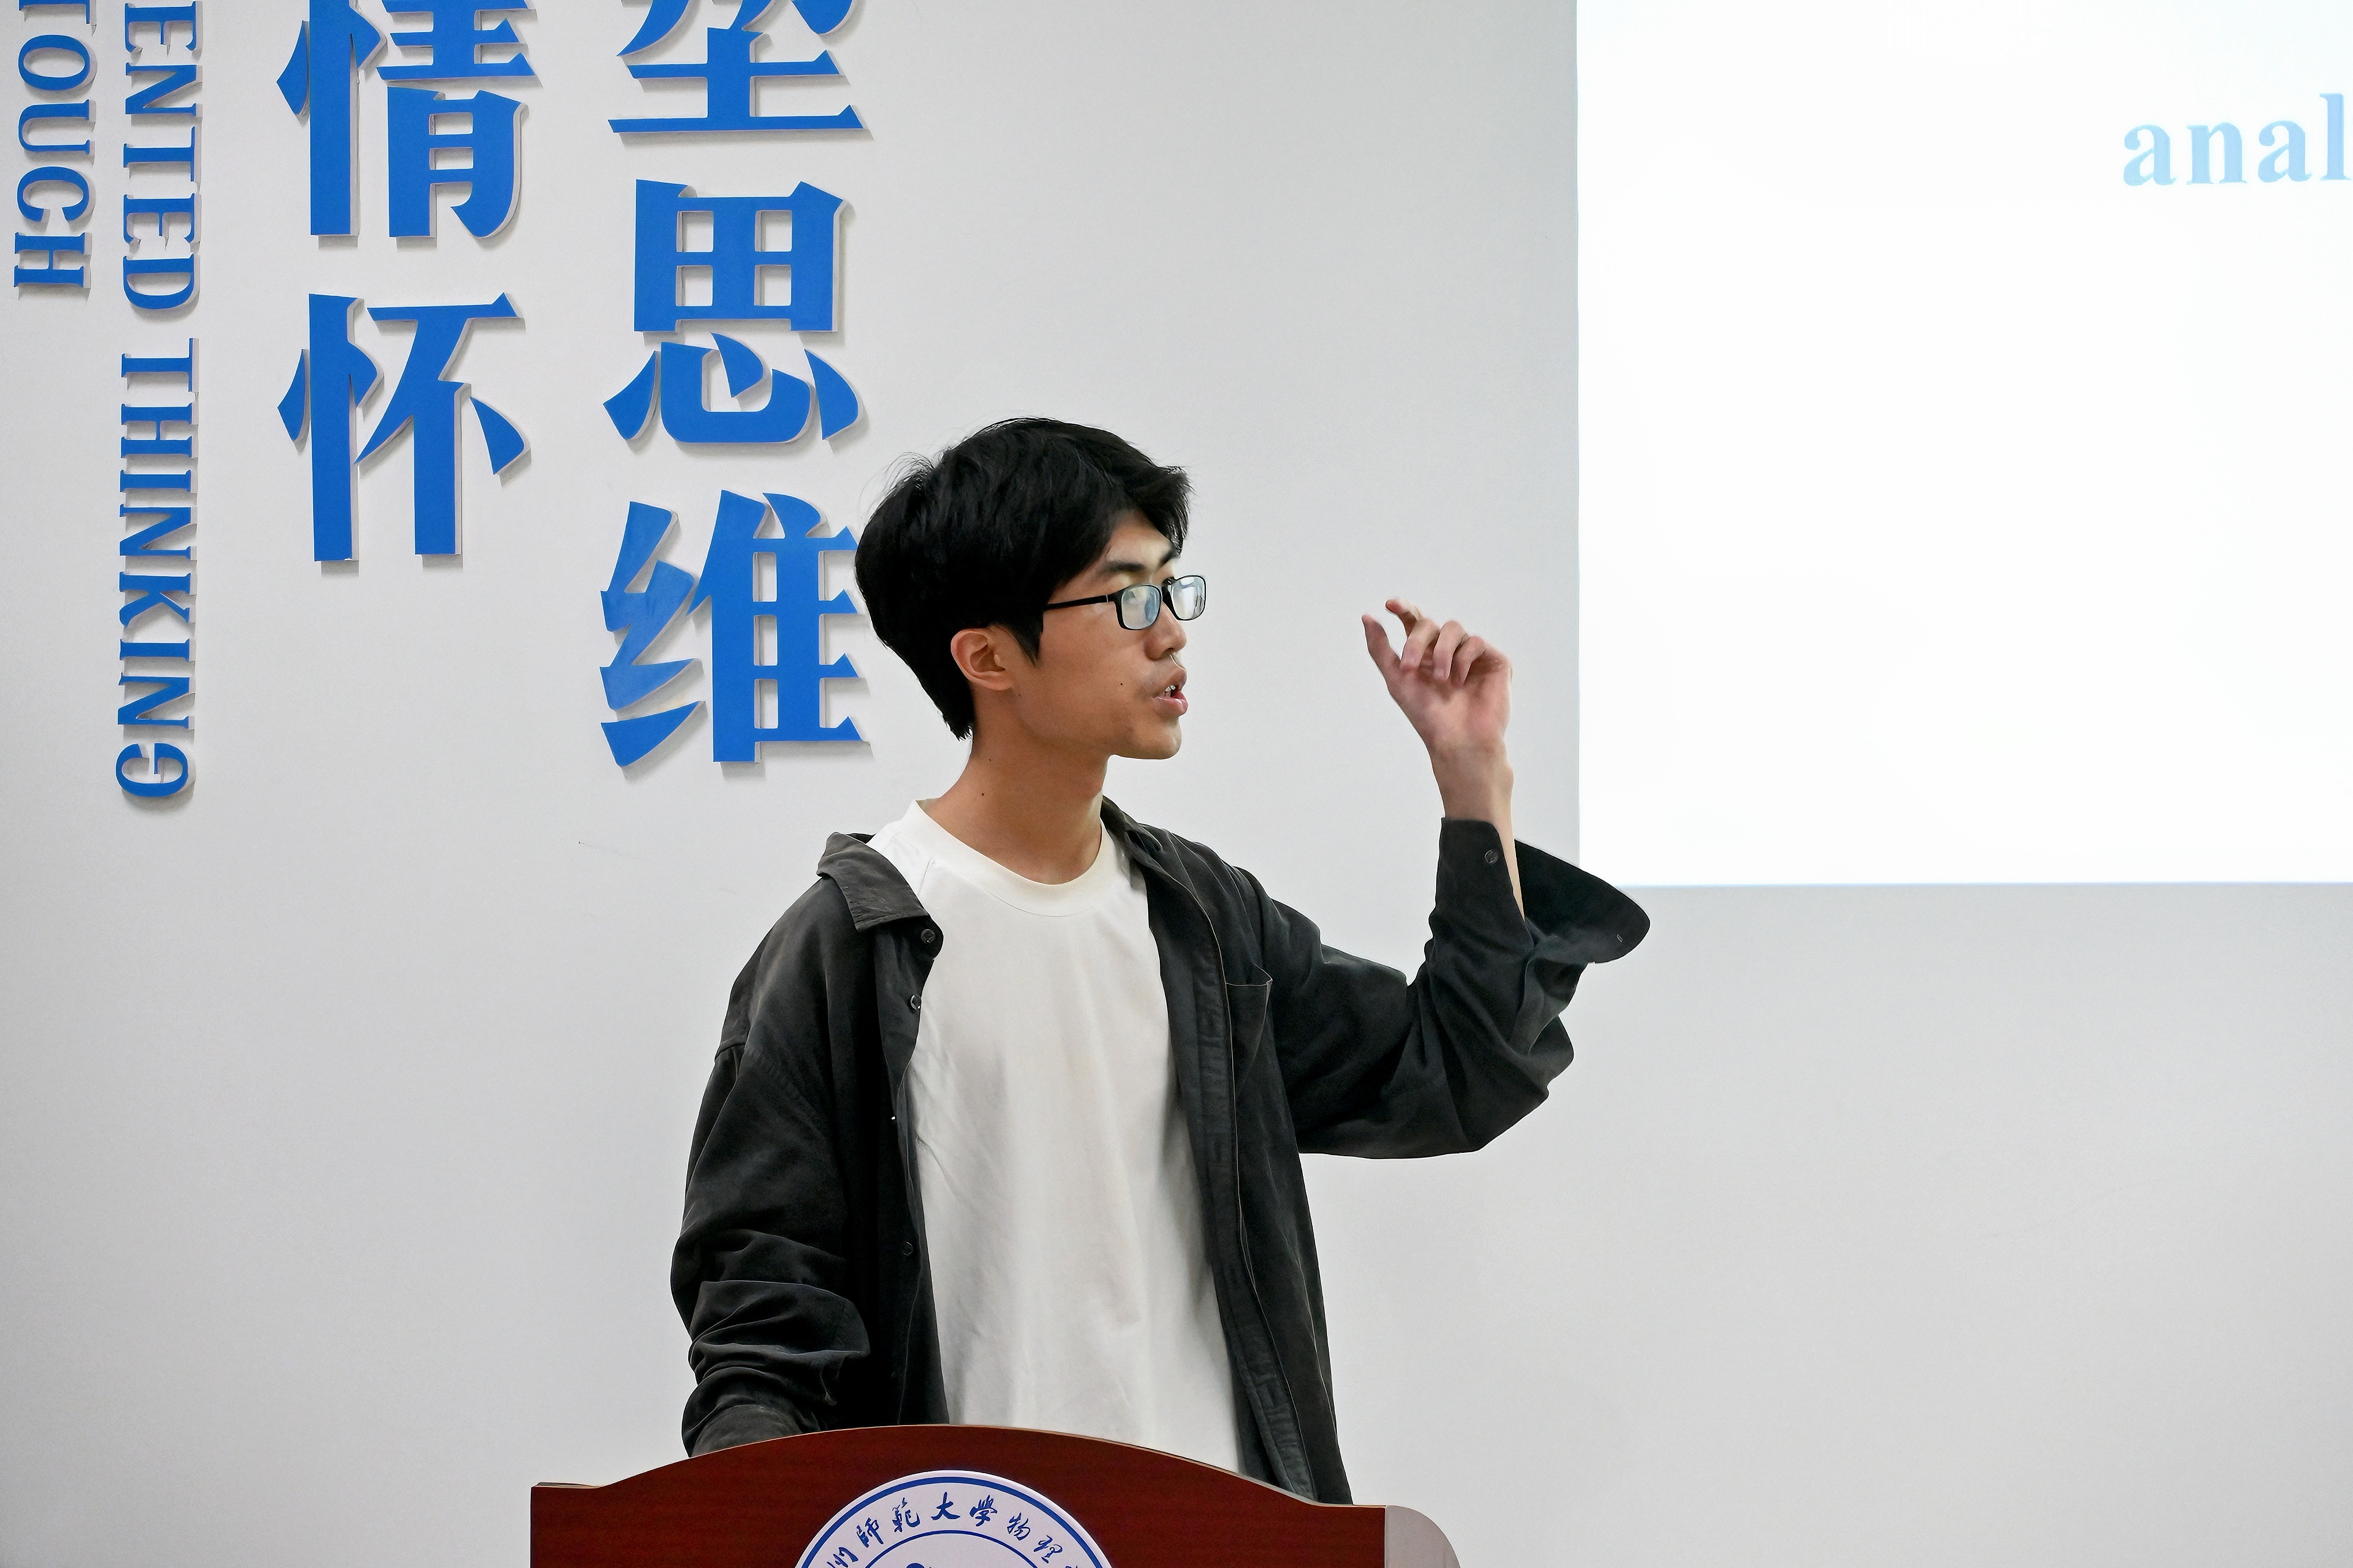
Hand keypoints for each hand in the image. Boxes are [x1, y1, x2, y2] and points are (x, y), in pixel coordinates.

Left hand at [1361, 599, 1512, 764]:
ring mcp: (1471, 654)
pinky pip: (1475, 642)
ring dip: (1441, 652)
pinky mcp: (1493, 660)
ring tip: (1440, 679)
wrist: (1458, 740)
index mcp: (1424, 654)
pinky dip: (1464, 659)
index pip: (1414, 621)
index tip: (1390, 605)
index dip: (1404, 608)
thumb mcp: (1396, 680)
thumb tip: (1367, 616)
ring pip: (1453, 628)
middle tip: (1408, 667)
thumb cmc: (1427, 716)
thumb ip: (1380, 649)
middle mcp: (1447, 650)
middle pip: (1429, 624)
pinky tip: (1460, 681)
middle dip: (1415, 642)